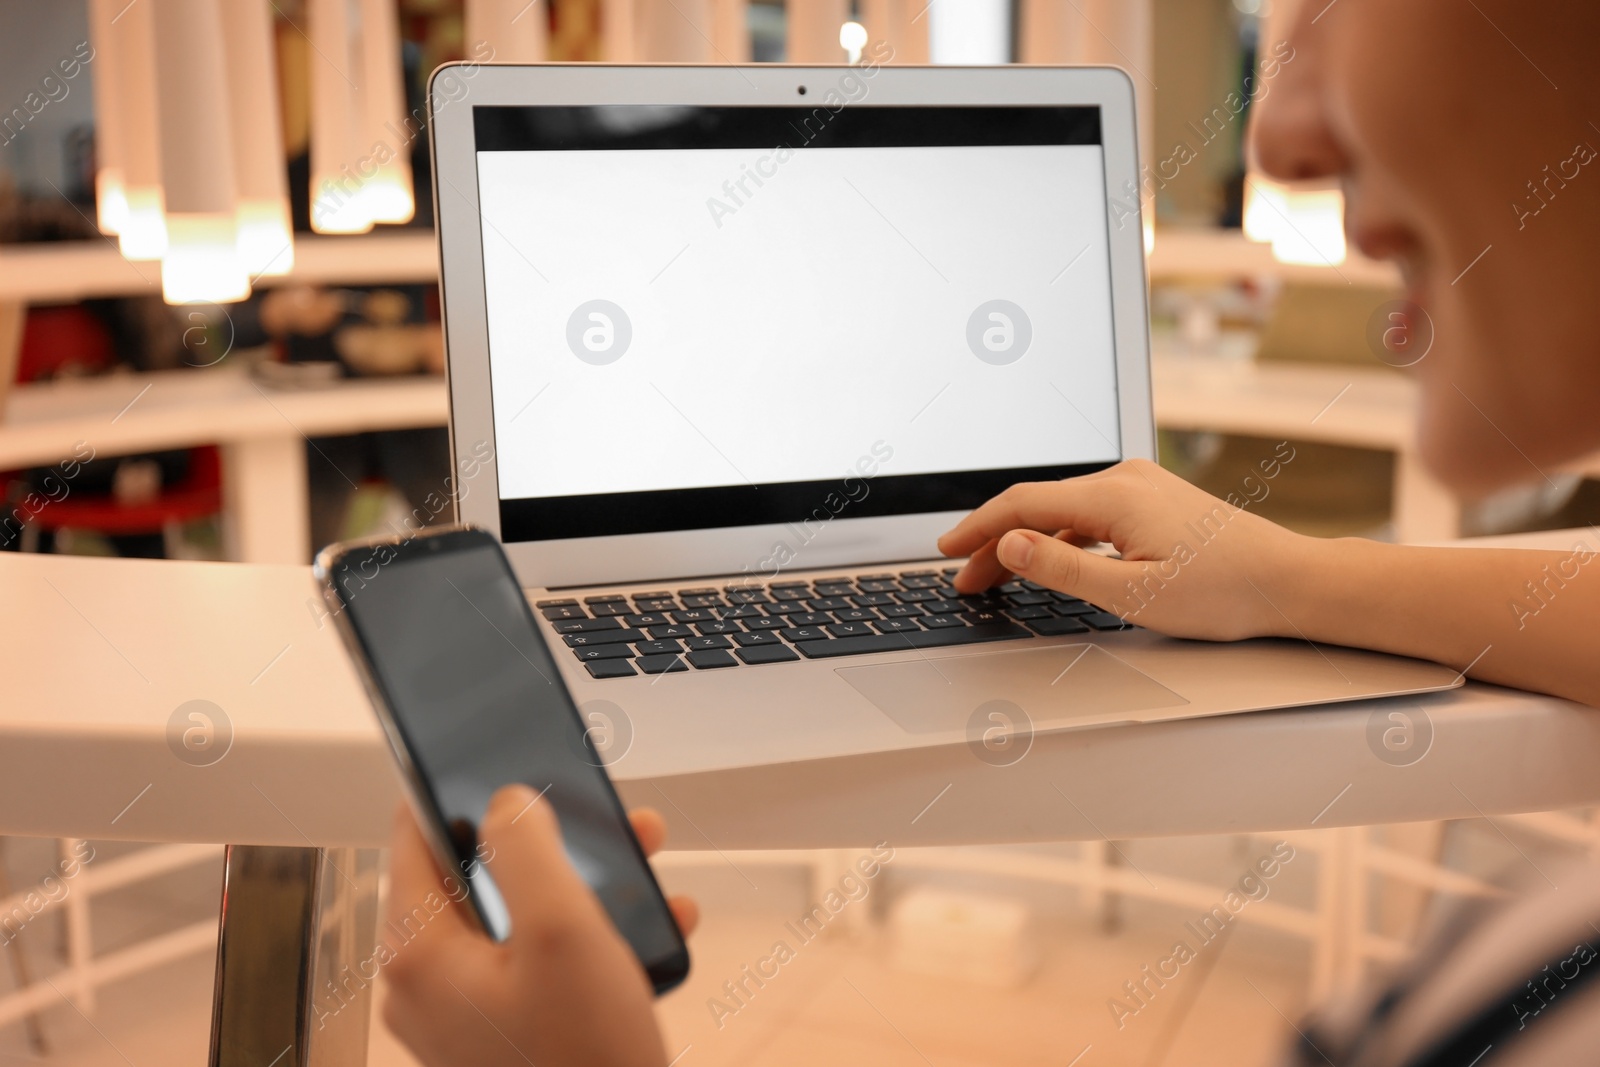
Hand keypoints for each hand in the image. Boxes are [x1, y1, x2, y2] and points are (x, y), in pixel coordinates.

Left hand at [382, 787, 698, 1066]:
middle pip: (477, 878)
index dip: (459, 795)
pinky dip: (587, 939)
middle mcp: (428, 985)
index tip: (499, 767)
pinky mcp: (503, 1039)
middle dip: (548, 843)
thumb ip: (528, 848)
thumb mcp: (564, 929)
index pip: (414, 838)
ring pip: (515, 920)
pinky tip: (647, 930)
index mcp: (420, 952)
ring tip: (640, 871)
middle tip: (600, 823)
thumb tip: (507, 801)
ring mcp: (464, 1018)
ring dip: (580, 887)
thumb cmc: (583, 1060)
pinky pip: (536, 966)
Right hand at [936, 459, 1309, 640]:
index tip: (946, 553)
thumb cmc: (1222, 591)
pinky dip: (1059, 537)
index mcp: (1113, 495)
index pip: (1022, 505)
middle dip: (994, 542)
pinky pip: (1089, 514)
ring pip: (1062, 511)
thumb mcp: (1132, 592)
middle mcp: (1124, 478)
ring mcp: (1141, 486)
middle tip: (964, 581)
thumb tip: (1010, 545)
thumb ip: (1064, 568)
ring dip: (1026, 543)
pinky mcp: (1155, 500)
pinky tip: (1050, 562)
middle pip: (1038, 505)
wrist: (1289, 581)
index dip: (977, 529)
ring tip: (997, 578)